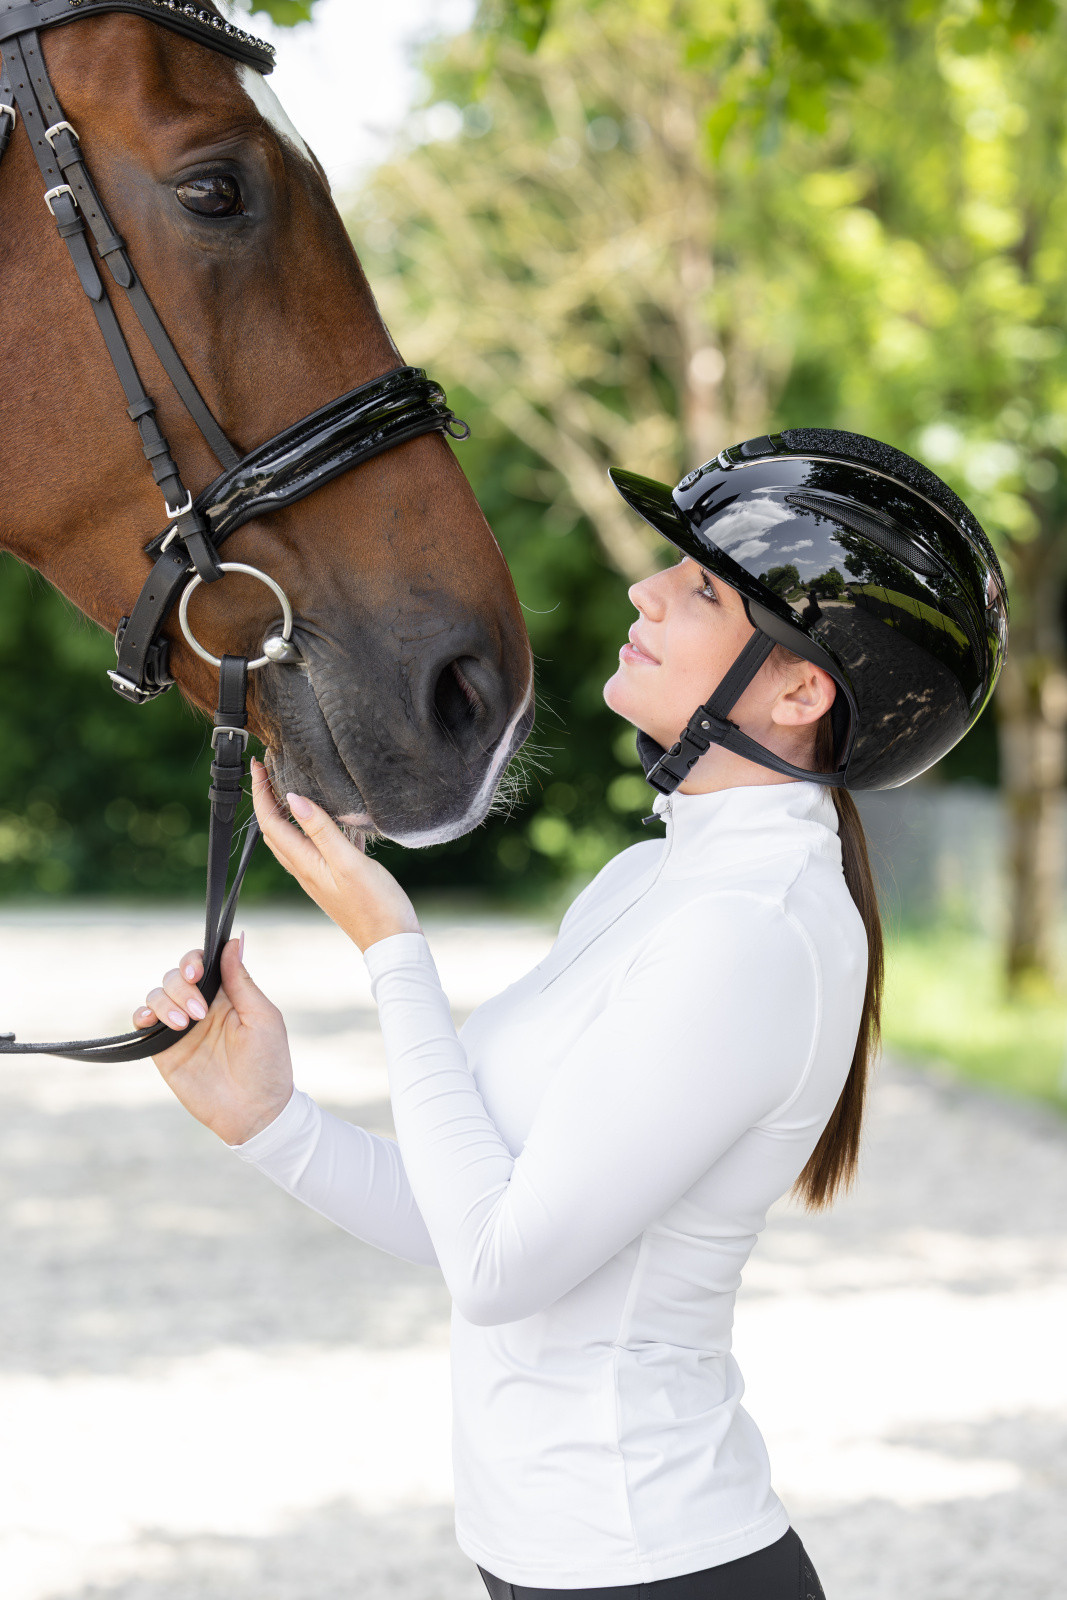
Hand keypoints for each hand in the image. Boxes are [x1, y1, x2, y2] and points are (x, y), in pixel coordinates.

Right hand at [133, 937, 293, 1145]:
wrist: (255, 1112)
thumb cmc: (267, 1064)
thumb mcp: (262, 1017)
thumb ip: (241, 980)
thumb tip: (234, 940)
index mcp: (226, 996)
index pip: (201, 964)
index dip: (193, 961)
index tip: (197, 973)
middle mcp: (200, 1007)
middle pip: (175, 977)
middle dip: (181, 987)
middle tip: (199, 1013)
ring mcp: (180, 1028)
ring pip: (157, 995)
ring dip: (166, 1002)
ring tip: (185, 1025)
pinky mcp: (164, 1050)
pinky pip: (143, 1023)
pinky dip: (141, 1015)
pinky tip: (152, 1022)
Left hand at [250, 757, 420, 951]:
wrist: (391, 942)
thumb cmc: (376, 905)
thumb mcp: (349, 863)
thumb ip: (321, 830)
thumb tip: (293, 799)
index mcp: (305, 864)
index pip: (270, 823)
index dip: (260, 793)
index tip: (258, 765)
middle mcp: (304, 871)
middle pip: (272, 830)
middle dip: (265, 799)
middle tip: (268, 771)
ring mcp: (316, 876)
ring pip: (287, 840)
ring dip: (281, 813)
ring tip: (285, 788)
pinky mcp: (330, 880)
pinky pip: (306, 848)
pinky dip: (301, 827)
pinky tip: (317, 819)